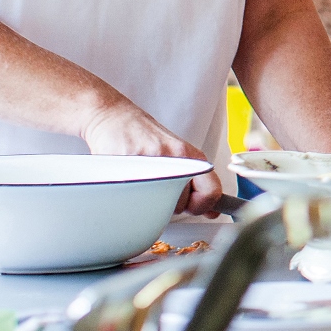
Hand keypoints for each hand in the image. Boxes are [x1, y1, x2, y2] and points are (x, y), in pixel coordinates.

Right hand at [78, 98, 220, 215]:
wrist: (116, 118)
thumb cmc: (148, 141)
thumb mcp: (181, 158)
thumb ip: (198, 185)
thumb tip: (214, 212)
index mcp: (193, 157)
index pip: (211, 193)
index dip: (200, 206)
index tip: (190, 205)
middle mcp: (176, 158)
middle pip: (180, 206)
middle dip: (168, 206)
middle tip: (157, 188)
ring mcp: (152, 162)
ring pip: (157, 206)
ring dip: (148, 202)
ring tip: (141, 182)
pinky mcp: (127, 165)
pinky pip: (134, 199)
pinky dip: (130, 196)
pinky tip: (128, 180)